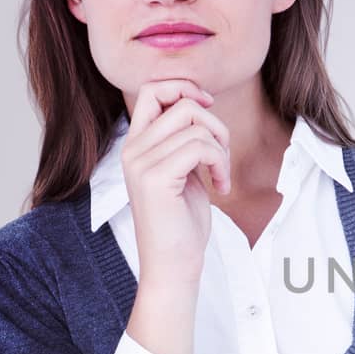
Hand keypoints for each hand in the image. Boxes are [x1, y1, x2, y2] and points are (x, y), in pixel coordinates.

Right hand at [123, 79, 231, 286]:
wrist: (173, 264)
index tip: (208, 106)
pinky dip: (220, 163)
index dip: (184, 88)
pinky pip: (200, 147)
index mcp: (136, 144)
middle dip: (214, 124)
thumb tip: (200, 102)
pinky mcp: (156, 177)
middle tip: (221, 155)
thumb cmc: (182, 222)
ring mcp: (141, 162)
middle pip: (181, 103)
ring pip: (196, 126)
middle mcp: (133, 149)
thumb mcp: (184, 170)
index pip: (152, 90)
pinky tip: (220, 187)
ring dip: (221, 150)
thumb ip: (184, 138)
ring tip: (220, 176)